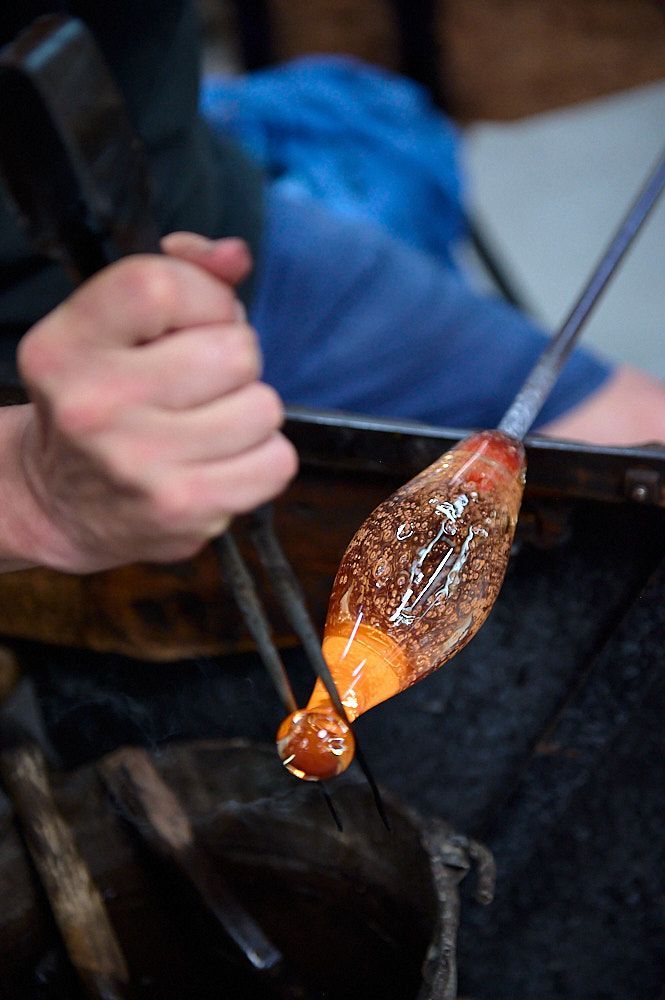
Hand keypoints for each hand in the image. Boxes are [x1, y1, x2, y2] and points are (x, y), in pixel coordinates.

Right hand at [3, 235, 296, 572]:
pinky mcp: (185, 509)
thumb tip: (235, 256)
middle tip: (200, 381)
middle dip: (233, 358)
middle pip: (234, 351)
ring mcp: (141, 465)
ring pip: (263, 407)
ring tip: (207, 423)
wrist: (60, 502)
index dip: (206, 297)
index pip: (162, 285)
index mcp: (67, 348)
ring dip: (248, 411)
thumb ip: (176, 276)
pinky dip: (262, 458)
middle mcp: (95, 407)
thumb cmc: (99, 402)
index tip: (196, 319)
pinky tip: (221, 459)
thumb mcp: (109, 328)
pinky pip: (277, 462)